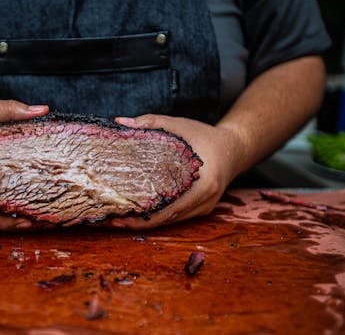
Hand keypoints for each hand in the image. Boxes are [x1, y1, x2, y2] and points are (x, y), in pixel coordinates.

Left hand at [106, 114, 243, 229]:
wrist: (235, 148)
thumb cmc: (206, 136)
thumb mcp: (180, 125)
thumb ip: (151, 122)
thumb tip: (119, 123)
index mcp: (203, 185)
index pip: (167, 209)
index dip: (140, 218)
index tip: (117, 217)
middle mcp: (204, 201)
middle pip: (165, 220)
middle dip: (136, 223)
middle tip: (109, 220)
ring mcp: (204, 208)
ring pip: (169, 220)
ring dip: (143, 222)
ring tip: (117, 219)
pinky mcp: (201, 208)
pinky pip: (175, 216)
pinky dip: (156, 216)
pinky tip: (136, 213)